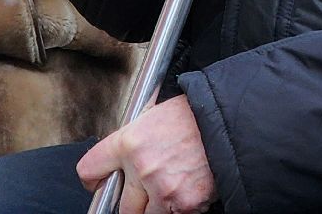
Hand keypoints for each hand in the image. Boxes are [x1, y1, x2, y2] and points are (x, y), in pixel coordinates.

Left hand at [76, 96, 216, 213]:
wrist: (231, 120)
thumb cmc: (195, 116)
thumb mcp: (152, 118)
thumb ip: (132, 145)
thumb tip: (119, 166)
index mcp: (129, 142)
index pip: (90, 170)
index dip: (93, 180)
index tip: (100, 184)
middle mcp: (141, 168)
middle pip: (121, 206)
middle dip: (134, 201)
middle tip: (148, 189)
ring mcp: (163, 189)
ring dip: (157, 207)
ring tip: (174, 185)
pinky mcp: (185, 204)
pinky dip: (182, 207)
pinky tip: (191, 186)